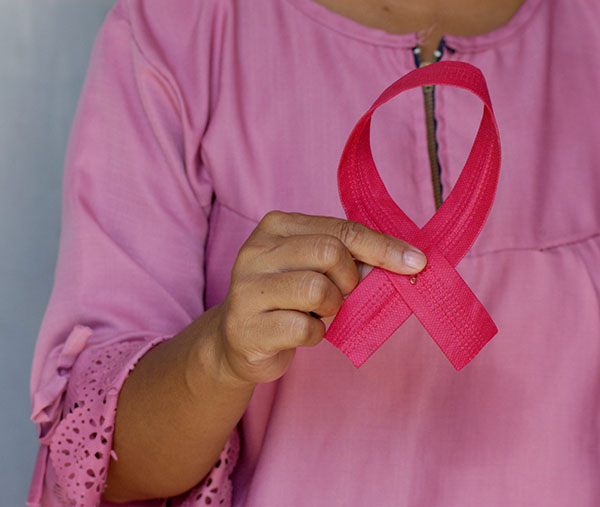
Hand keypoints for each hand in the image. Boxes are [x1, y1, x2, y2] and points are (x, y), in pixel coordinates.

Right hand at [215, 211, 426, 385]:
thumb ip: (350, 259)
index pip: (342, 229)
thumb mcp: (315, 268)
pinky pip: (304, 329)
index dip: (383, 247)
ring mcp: (247, 288)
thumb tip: (404, 263)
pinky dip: (316, 335)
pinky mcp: (245, 327)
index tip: (416, 262)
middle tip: (344, 295)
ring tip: (318, 313)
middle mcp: (256, 251)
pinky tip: (302, 333)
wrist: (239, 339)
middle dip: (351, 280)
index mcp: (276, 226)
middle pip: (330, 253)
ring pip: (318, 289)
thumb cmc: (287, 299)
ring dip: (332, 308)